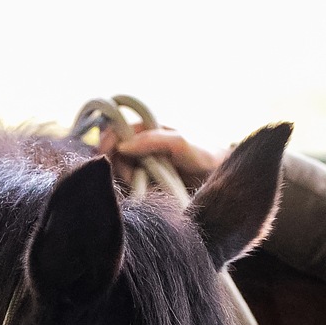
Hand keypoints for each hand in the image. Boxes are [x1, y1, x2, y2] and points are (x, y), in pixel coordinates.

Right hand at [95, 123, 220, 190]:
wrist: (223, 178)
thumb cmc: (205, 153)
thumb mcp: (180, 142)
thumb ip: (152, 140)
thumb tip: (122, 146)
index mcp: (148, 130)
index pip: (117, 131)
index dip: (107, 141)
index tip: (103, 154)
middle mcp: (144, 148)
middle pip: (116, 155)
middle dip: (119, 166)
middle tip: (133, 177)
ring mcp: (146, 167)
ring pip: (121, 173)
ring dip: (128, 181)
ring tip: (145, 185)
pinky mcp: (149, 186)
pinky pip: (131, 189)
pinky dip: (133, 192)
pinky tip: (144, 194)